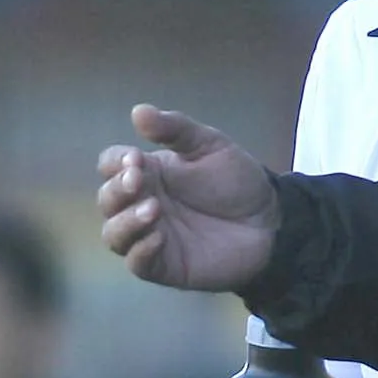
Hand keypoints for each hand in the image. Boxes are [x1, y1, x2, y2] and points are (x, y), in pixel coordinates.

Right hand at [97, 105, 278, 292]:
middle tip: (139, 181)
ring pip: (114, 234)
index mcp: (149, 172)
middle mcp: (142, 203)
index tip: (135, 160)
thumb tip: (138, 111)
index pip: (111, 165)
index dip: (115, 162)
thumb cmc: (236, 181)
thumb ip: (175, 128)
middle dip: (117, 190)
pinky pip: (137, 263)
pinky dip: (140, 250)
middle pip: (107, 199)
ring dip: (125, 221)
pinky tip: (159, 236)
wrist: (270, 220)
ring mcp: (151, 235)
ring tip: (153, 209)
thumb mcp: (209, 145)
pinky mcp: (164, 265)